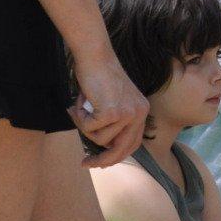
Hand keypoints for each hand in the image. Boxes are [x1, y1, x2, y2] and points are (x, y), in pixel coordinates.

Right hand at [69, 49, 146, 167]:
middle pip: (121, 149)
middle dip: (102, 160)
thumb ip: (112, 122)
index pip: (133, 143)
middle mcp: (139, 114)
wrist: (96, 56)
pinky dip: (79, 117)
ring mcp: (127, 114)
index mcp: (141, 111)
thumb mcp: (112, 101)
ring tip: (80, 108)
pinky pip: (89, 127)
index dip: (117, 155)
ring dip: (85, 126)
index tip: (102, 162)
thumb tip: (104, 146)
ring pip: (100, 138)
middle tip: (84, 164)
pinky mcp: (112, 112)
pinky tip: (78, 103)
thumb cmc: (99, 76)